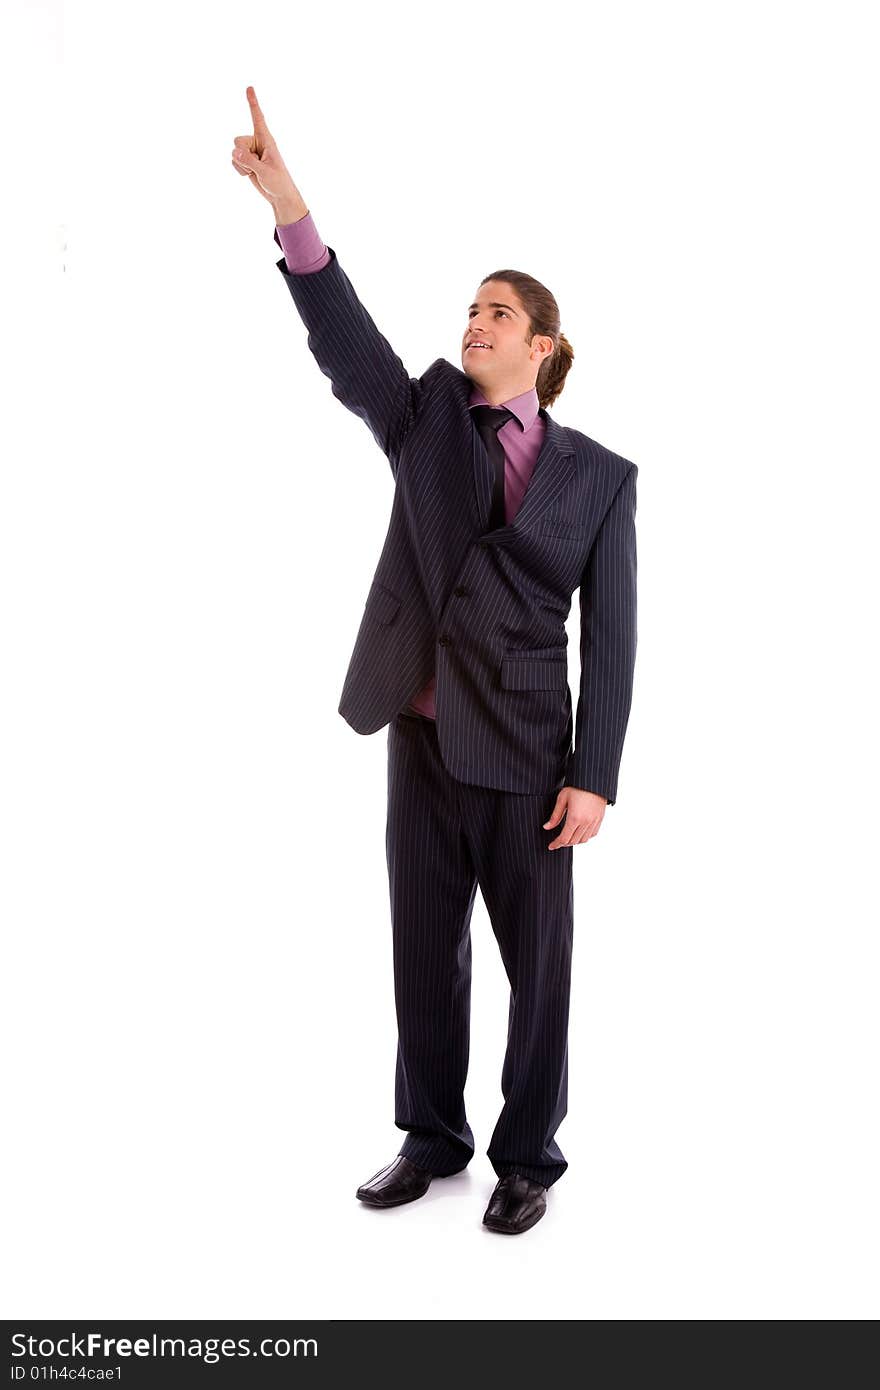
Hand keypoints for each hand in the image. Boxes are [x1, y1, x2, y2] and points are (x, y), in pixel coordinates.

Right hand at [230, 85, 304, 214]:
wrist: (280, 196)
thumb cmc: (278, 182)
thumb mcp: (265, 172)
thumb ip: (249, 161)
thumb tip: (233, 152)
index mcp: (266, 139)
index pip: (258, 117)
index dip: (253, 103)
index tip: (250, 87)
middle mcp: (257, 142)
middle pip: (237, 141)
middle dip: (242, 156)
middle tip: (257, 166)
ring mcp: (250, 151)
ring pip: (234, 152)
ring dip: (242, 165)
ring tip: (256, 171)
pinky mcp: (246, 160)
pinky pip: (233, 161)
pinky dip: (240, 170)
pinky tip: (251, 174)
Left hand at [543, 787, 606, 848]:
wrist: (593, 781)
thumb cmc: (576, 787)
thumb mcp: (562, 799)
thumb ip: (555, 816)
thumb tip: (546, 827)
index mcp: (575, 818)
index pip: (564, 838)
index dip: (556, 844)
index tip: (551, 846)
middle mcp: (586, 822)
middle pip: (573, 841)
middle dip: (564, 844)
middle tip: (557, 842)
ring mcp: (594, 821)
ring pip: (583, 840)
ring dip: (574, 842)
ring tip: (567, 838)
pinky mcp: (600, 819)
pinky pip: (592, 834)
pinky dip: (585, 837)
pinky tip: (579, 833)